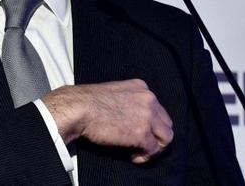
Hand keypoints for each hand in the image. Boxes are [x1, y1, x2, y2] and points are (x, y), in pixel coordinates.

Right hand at [41, 79, 172, 162]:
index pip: (159, 109)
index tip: (141, 131)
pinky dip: (144, 156)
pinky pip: (152, 150)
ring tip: (140, 152)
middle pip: (166, 124)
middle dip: (156, 136)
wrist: (78, 108)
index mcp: (141, 88)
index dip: (152, 124)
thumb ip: (129, 100)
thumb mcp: (114, 92)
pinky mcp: (141, 134)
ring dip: (154, 148)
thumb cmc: (88, 101)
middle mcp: (149, 99)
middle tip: (143, 145)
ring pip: (166, 138)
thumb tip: (133, 117)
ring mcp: (147, 116)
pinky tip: (133, 156)